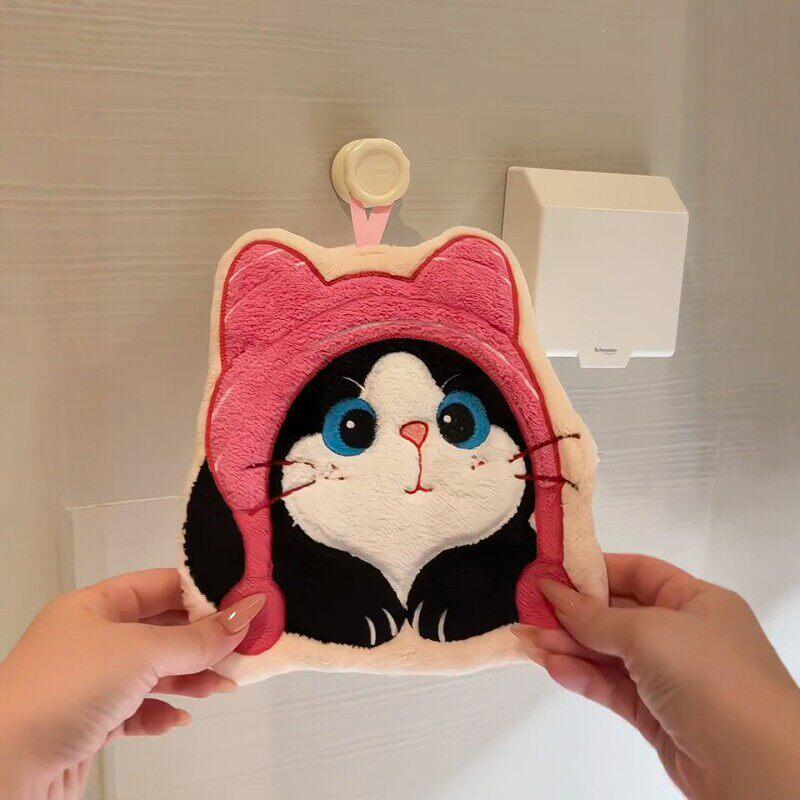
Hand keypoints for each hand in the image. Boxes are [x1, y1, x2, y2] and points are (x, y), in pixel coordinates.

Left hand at [0, 569, 263, 799]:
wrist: (5, 769)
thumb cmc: (59, 693)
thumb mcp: (142, 653)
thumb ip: (199, 637)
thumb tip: (248, 612)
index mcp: (94, 606)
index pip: (159, 586)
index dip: (201, 593)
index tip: (240, 602)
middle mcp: (91, 639)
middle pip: (161, 630)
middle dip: (203, 640)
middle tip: (242, 646)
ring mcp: (90, 682)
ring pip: (154, 671)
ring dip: (191, 678)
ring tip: (223, 685)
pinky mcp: (90, 722)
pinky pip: (138, 709)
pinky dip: (162, 712)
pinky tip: (178, 719)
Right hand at [515, 554, 799, 799]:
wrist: (756, 768)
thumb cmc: (710, 676)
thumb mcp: (648, 632)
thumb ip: (595, 617)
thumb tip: (553, 593)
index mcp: (697, 602)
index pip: (639, 573)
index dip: (595, 570)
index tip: (553, 571)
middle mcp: (684, 635)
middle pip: (618, 614)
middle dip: (573, 612)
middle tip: (531, 608)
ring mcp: (670, 678)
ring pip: (609, 654)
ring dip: (569, 646)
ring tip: (529, 640)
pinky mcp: (656, 715)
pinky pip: (612, 688)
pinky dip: (582, 676)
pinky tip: (553, 667)